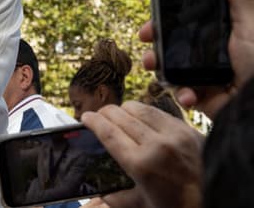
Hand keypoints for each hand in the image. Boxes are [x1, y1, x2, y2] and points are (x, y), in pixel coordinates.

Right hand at [82, 101, 203, 207]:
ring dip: (123, 109)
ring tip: (116, 113)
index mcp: (141, 165)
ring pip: (139, 109)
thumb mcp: (142, 206)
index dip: (93, 121)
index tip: (85, 117)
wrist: (221, 200)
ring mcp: (173, 134)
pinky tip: (139, 116)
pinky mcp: (187, 129)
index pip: (108, 132)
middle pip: (120, 116)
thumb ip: (116, 198)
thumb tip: (100, 192)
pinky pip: (159, 112)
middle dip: (105, 113)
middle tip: (98, 116)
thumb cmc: (180, 206)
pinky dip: (145, 111)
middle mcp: (156, 145)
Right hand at [140, 0, 253, 118]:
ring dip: (159, 70)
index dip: (163, 25)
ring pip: (169, 71)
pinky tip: (189, 94)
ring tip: (154, 66)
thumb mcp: (249, 26)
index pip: (182, 27)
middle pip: (169, 48)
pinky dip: (182, 94)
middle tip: (146, 45)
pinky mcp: (200, 97)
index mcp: (214, 37)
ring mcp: (200, 77)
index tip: (150, 26)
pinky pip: (182, 93)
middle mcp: (204, 56)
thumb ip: (238, 0)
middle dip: (153, 48)